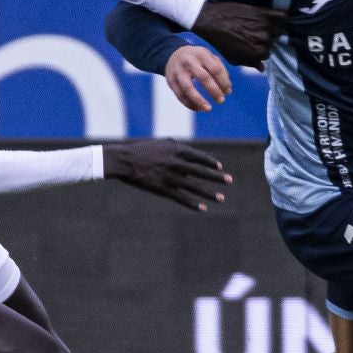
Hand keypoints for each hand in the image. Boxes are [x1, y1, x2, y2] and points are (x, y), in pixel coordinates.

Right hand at [103, 139, 231, 210]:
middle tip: (230, 181)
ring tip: (222, 198)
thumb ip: (179, 148)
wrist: (123, 160)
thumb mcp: (162, 144)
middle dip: (217, 177)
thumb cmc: (143, 150)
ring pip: (194, 186)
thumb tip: (195, 155)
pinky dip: (193, 203)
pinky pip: (181, 198)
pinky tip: (203, 208)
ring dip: (209, 193)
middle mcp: (176, 163)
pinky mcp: (162, 189)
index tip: (220, 167)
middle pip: (201, 172)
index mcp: (176, 150)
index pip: (199, 157)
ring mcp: (170, 177)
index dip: (211, 162)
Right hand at [166, 44, 232, 111]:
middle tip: (221, 100)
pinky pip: (180, 95)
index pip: (216, 69)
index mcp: (202, 54)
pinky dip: (189, 103)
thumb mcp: (209, 57)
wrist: (173, 54)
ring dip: (199, 100)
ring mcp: (178, 71)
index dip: (223, 82)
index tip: (228, 92)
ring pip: (188, 88)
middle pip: (204, 78)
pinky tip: (198, 108)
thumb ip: (220, 70)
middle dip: (214, 91)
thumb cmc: (197, 59)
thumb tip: (227, 90)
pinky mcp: (170, 81)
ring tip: (208, 109)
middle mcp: (189, 62)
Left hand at [192, 0, 284, 66]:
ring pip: (278, 29)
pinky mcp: (264, 12)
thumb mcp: (233, 59)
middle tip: (254, 35)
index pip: (267, 53)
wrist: (211, 21)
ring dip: (272, 28)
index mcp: (259, 53)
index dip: (260, 49)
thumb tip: (262, 68)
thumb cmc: (221, 41)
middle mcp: (265, 39)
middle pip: (273, 41)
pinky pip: (281, 15)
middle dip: (266, 39)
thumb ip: (250, 64)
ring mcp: (265, 25)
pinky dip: (282, 16)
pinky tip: (280, 16)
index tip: (254, 44)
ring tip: (261, 26)